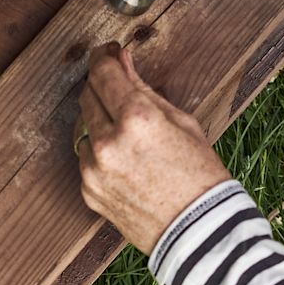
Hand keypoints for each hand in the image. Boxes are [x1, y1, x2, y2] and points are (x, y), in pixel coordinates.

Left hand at [74, 43, 228, 253]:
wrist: (199, 232)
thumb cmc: (200, 175)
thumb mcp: (181, 122)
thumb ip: (144, 90)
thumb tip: (121, 60)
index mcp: (137, 119)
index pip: (102, 72)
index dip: (103, 57)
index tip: (108, 53)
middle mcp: (108, 143)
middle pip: (87, 96)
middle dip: (102, 87)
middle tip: (119, 87)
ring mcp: (93, 170)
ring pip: (83, 129)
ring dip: (100, 123)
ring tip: (131, 136)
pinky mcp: (88, 192)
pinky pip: (86, 160)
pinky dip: (100, 154)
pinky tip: (127, 163)